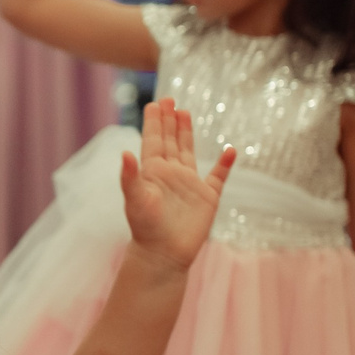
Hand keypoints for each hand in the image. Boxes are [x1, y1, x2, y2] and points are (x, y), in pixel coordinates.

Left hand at [119, 100, 233, 269]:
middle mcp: (171, 174)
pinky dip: (224, 164)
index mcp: (153, 172)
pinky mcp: (207, 197)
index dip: (154, 122)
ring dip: (187, 133)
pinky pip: (218, 176)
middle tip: (169, 99)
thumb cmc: (146, 228)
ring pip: (188, 152)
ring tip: (185, 112)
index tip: (155, 103)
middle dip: (169, 121)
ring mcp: (189, 184)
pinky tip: (230, 150)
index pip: (153, 140)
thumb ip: (130, 176)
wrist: (163, 255)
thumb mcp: (136, 199)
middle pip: (170, 141)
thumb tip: (125, 153)